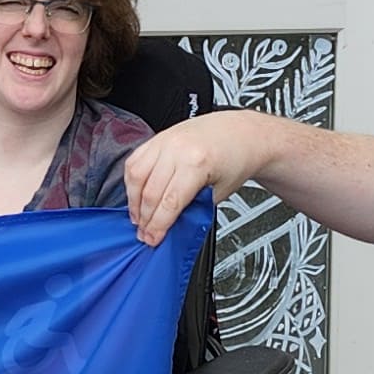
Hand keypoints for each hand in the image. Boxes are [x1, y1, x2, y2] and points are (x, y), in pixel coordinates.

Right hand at [124, 110, 274, 244]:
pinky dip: (132, 181)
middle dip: (144, 219)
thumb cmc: (235, 160)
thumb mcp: (220, 192)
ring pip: (135, 175)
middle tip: (145, 233)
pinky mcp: (158, 137)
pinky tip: (136, 194)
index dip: (158, 226)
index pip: (169, 203)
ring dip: (134, 201)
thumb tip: (172, 226)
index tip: (153, 239)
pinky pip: (134, 161)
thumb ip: (194, 209)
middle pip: (149, 192)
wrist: (241, 134)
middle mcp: (177, 149)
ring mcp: (165, 141)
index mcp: (196, 163)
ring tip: (138, 217)